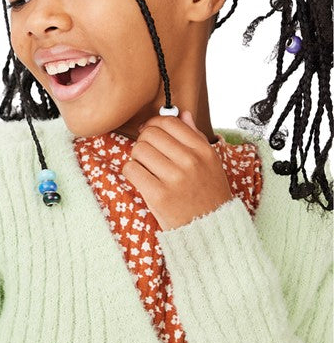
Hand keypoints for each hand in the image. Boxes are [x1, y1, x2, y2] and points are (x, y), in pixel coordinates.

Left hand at [120, 110, 233, 230]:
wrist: (210, 229)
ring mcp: (174, 178)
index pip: (169, 123)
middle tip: (147, 155)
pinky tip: (141, 179)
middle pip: (150, 134)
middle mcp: (190, 161)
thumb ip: (195, 137)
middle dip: (144, 142)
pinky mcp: (158, 195)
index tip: (150, 133)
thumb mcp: (210, 163)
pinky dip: (131, 172)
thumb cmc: (207, 194)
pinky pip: (131, 170)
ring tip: (146, 168)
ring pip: (138, 150)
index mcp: (203, 150)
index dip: (154, 125)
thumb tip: (183, 114)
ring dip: (136, 158)